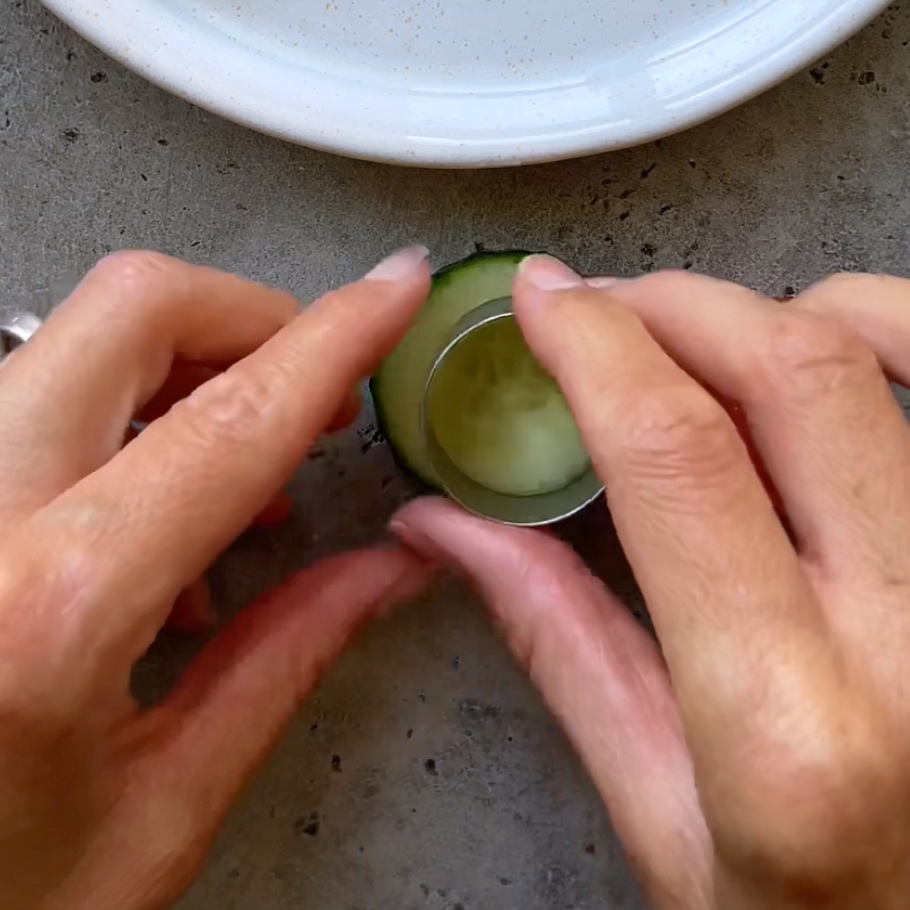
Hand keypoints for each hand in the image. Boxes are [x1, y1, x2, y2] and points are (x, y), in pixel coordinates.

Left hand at [0, 248, 432, 909]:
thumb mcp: (157, 812)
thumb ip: (282, 664)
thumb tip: (386, 572)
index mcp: (47, 614)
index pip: (233, 421)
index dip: (335, 337)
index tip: (391, 290)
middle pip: (127, 313)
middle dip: (249, 321)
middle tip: (313, 386)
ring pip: (73, 342)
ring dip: (185, 381)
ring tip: (240, 493)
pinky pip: (29, 408)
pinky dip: (121, 428)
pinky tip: (153, 530)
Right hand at [393, 258, 909, 908]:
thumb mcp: (655, 807)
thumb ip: (558, 641)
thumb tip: (448, 527)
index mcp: (785, 722)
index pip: (678, 457)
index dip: (597, 347)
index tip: (547, 303)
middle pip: (792, 375)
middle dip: (674, 305)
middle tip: (605, 307)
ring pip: (891, 354)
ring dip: (776, 308)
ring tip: (698, 328)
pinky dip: (884, 328)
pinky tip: (823, 338)